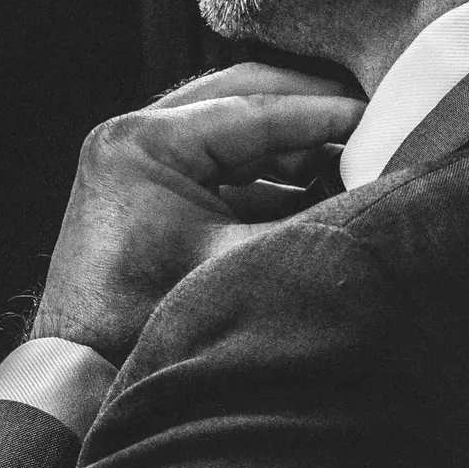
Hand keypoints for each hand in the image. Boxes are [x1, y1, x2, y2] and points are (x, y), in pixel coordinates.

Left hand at [30, 63, 364, 363]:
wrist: (84, 371)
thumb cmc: (146, 322)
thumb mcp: (240, 263)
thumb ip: (311, 219)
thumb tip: (383, 186)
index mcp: (142, 141)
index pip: (254, 110)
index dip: (327, 114)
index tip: (384, 116)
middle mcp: (131, 135)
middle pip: (242, 96)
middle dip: (311, 108)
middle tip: (374, 118)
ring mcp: (134, 155)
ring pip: (234, 124)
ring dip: (293, 140)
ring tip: (355, 155)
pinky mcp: (146, 183)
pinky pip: (219, 158)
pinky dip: (269, 170)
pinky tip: (319, 185)